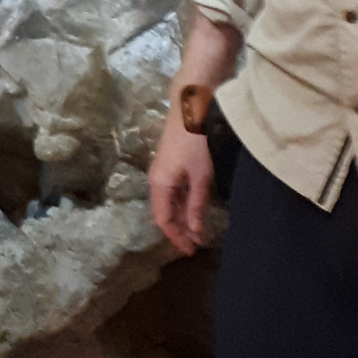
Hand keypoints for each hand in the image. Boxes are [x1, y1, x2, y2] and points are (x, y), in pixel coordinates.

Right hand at [149, 113, 214, 254]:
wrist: (192, 105)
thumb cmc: (196, 141)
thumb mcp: (201, 177)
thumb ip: (197, 205)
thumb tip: (196, 233)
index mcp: (159, 184)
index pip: (163, 220)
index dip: (177, 237)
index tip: (192, 251)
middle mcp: (157, 180)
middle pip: (165, 213)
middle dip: (180, 230)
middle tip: (197, 245)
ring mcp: (164, 171)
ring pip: (170, 202)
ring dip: (184, 218)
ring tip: (199, 231)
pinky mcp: (172, 163)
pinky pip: (175, 191)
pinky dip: (185, 204)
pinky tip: (197, 208)